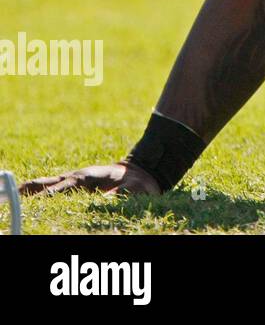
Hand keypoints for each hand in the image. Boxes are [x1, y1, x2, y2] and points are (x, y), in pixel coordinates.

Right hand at [19, 161, 160, 197]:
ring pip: (45, 184)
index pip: (64, 187)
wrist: (141, 172)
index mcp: (88, 176)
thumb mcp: (136, 188)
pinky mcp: (72, 185)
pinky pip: (50, 187)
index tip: (37, 203)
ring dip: (30, 191)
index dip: (51, 195)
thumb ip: (123, 193)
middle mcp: (75, 177)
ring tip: (12, 196)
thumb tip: (108, 199)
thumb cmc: (138, 182)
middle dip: (33, 193)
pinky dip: (36, 191)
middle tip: (14, 198)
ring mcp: (72, 180)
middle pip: (48, 184)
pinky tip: (24, 196)